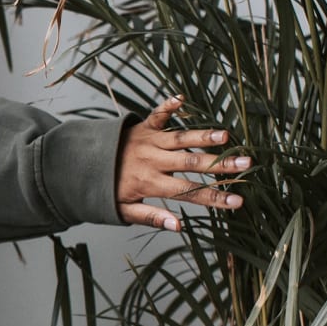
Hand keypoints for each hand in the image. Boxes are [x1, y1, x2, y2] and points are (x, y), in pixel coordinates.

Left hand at [115, 95, 250, 230]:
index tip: (238, 201)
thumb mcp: (125, 210)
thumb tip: (179, 227)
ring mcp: (149, 141)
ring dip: (203, 136)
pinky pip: (158, 114)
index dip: (215, 197)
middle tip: (246, 164)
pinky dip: (168, 105)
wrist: (80, 166)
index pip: (189, 192)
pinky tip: (182, 98)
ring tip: (227, 136)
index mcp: (151, 183)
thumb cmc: (107, 190)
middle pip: (191, 163)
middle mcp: (152, 160)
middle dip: (221, 165)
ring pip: (180, 138)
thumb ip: (152, 217)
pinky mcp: (143, 126)